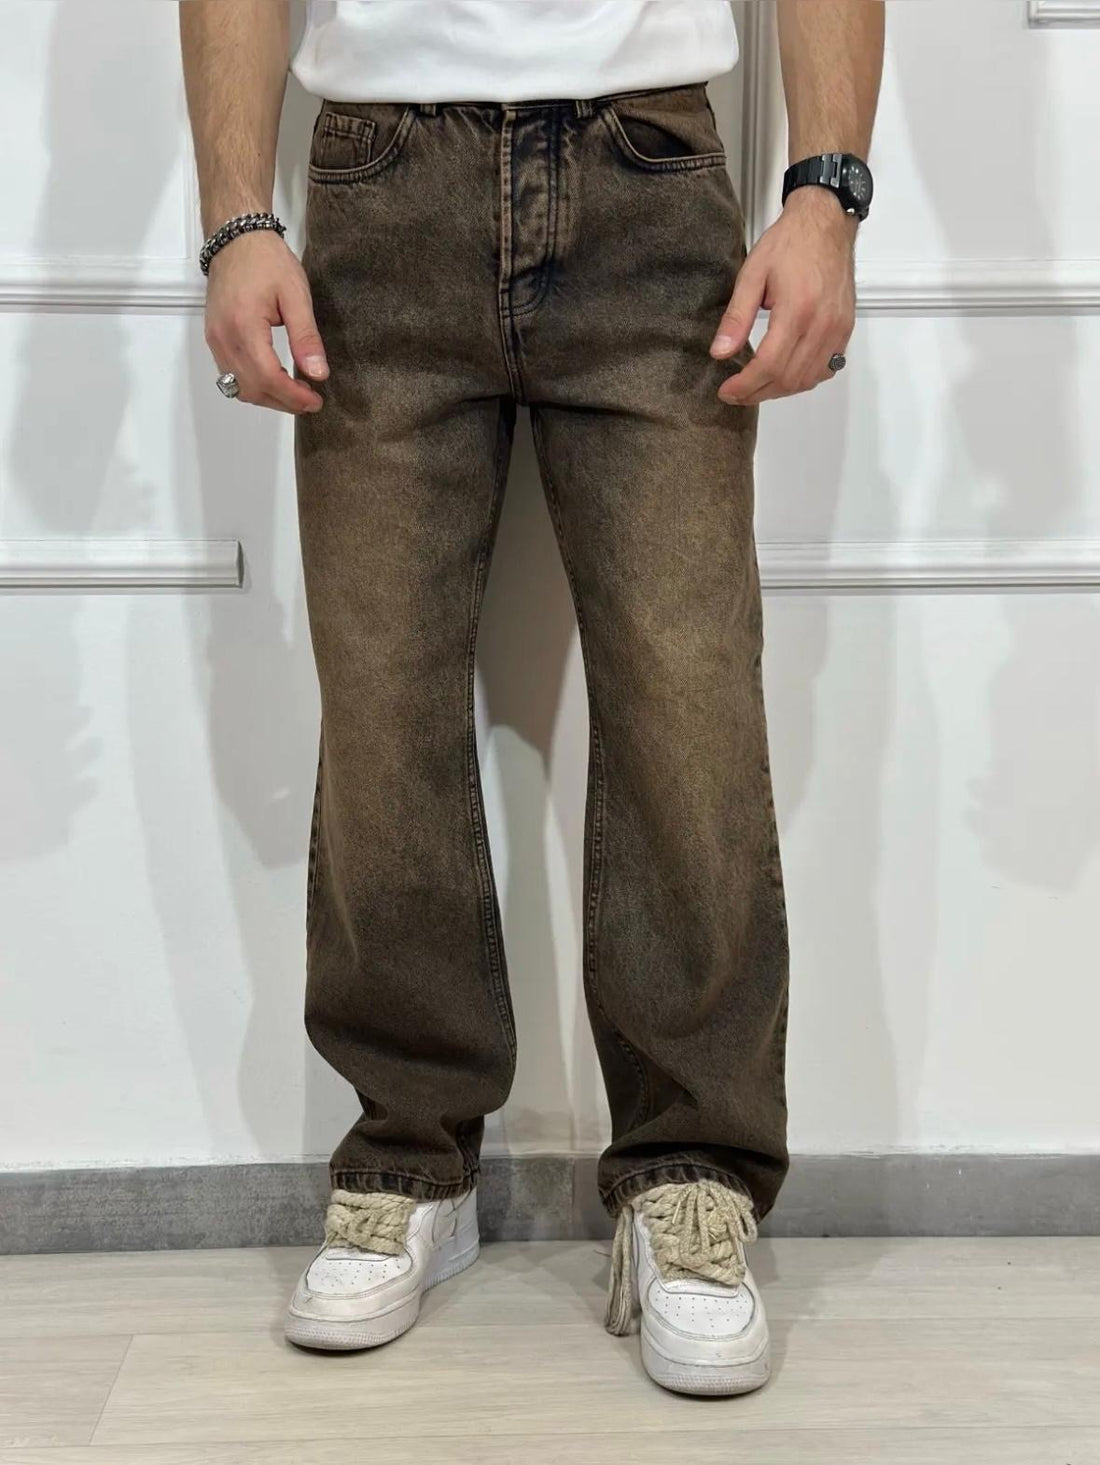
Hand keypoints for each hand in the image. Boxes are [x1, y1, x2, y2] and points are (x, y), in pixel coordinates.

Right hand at [204, 230, 327, 413]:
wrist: (236, 239)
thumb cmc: (265, 260)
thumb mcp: (296, 296)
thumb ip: (306, 337)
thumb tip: (318, 373)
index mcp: (244, 326)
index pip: (268, 379)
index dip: (293, 397)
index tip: (315, 401)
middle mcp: (223, 338)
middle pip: (252, 390)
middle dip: (283, 402)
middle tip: (310, 400)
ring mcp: (215, 340)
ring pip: (239, 388)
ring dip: (268, 397)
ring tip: (295, 392)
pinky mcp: (214, 338)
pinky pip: (230, 376)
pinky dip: (253, 385)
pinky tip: (274, 379)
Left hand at [710, 187, 856, 406]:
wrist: (826, 223)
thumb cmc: (790, 243)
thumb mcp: (752, 274)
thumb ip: (736, 317)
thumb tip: (720, 352)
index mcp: (797, 310)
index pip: (769, 366)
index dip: (745, 385)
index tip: (726, 391)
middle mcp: (822, 324)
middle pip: (788, 379)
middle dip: (758, 393)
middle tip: (736, 393)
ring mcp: (838, 329)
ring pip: (808, 379)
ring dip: (780, 390)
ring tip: (756, 386)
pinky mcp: (845, 329)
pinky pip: (826, 368)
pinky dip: (803, 379)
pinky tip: (784, 373)